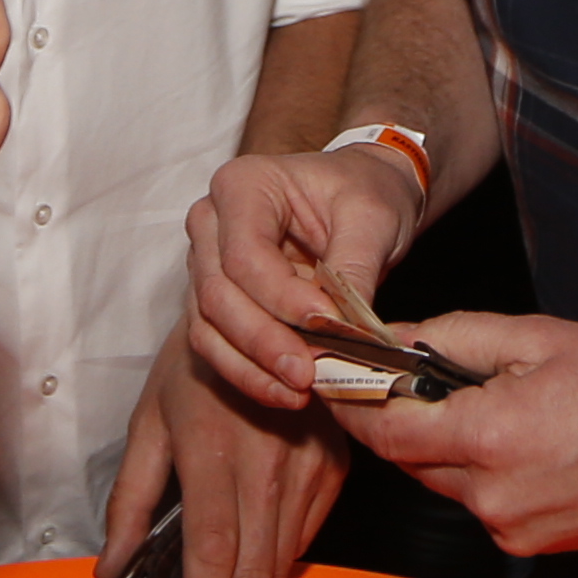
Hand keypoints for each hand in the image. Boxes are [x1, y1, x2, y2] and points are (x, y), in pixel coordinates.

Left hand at [104, 322, 340, 577]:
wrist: (266, 304)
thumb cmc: (197, 361)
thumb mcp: (148, 423)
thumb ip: (129, 502)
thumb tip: (110, 570)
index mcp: (212, 453)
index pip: (211, 556)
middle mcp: (267, 464)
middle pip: (254, 572)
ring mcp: (309, 464)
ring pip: (286, 561)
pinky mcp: (335, 463)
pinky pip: (310, 533)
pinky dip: (283, 563)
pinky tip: (258, 574)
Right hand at [177, 134, 426, 410]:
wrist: (362, 197)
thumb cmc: (365, 192)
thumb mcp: (372, 216)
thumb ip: (353, 267)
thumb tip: (343, 328)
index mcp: (242, 185)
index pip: (245, 255)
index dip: (281, 298)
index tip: (327, 325)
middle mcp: (210, 221)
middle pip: (218, 293)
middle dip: (263, 341)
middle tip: (307, 375)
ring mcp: (205, 262)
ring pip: (208, 326)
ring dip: (251, 367)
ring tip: (298, 392)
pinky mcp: (215, 298)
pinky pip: (216, 343)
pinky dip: (248, 373)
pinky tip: (285, 392)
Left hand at [340, 312, 577, 556]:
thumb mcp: (541, 337)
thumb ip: (457, 337)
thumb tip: (397, 337)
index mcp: (489, 436)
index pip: (385, 433)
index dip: (353, 406)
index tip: (332, 381)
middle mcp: (492, 496)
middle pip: (410, 461)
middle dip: (402, 423)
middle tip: (408, 381)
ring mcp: (513, 530)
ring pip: (448, 485)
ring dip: (448, 449)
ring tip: (493, 406)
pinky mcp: (535, 547)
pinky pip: (486, 506)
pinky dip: (487, 475)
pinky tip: (529, 444)